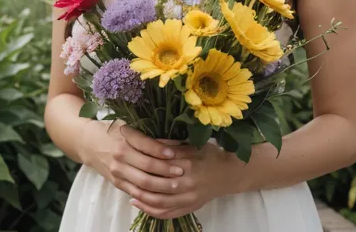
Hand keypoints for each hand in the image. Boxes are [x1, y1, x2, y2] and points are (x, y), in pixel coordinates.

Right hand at [91, 121, 189, 199]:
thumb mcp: (129, 126)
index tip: (175, 153)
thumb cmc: (114, 131)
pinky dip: (150, 194)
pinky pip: (135, 191)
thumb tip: (174, 141)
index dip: (161, 150)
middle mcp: (120, 155)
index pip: (146, 145)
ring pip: (142, 182)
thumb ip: (148, 135)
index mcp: (124, 137)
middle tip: (181, 171)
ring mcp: (117, 171)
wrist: (90, 143)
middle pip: (147, 166)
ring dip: (161, 185)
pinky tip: (162, 193)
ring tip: (175, 184)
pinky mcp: (117, 182)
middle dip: (166, 170)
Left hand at [130, 141, 244, 219]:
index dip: (144, 161)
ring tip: (130, 193)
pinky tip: (141, 205)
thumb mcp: (193, 145)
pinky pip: (168, 213)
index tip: (131, 156)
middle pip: (158, 185)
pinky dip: (152, 211)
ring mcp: (189, 198)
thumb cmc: (210, 155)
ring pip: (160, 202)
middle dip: (140, 182)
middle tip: (126, 177)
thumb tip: (149, 142)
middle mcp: (188, 182)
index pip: (160, 164)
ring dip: (143, 199)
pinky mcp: (190, 207)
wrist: (229, 174)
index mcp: (188, 163)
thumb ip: (172, 145)